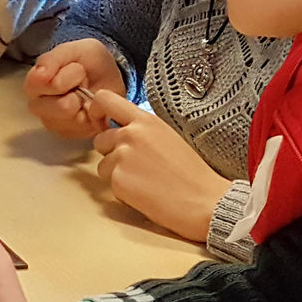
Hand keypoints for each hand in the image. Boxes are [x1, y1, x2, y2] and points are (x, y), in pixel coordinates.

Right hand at [25, 40, 126, 138]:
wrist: (108, 76)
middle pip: (55, 107)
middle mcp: (38, 106)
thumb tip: (39, 75)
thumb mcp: (76, 50)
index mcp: (34, 84)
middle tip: (83, 82)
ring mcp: (53, 123)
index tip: (77, 68)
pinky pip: (83, 128)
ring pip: (71, 118)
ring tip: (87, 94)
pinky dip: (93, 115)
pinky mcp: (69, 134)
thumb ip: (54, 59)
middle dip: (77, 91)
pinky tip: (91, 106)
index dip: (65, 75)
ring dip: (85, 103)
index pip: (39, 84)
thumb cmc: (89, 62)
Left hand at [90, 90, 229, 241]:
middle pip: (100, 139)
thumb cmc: (192, 173)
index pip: (105, 100)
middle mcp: (130, 135)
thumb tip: (120, 129)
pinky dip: (123, 191)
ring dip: (117, 174)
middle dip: (111, 153)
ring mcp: (122, 157)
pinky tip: (145, 193)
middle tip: (136, 166)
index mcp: (145, 121)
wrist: (205, 202)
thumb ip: (141, 129)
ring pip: (103, 164)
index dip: (96, 110)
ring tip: (144, 181)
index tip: (100, 122)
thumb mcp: (167, 137)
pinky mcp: (118, 180)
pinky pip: (110, 184)